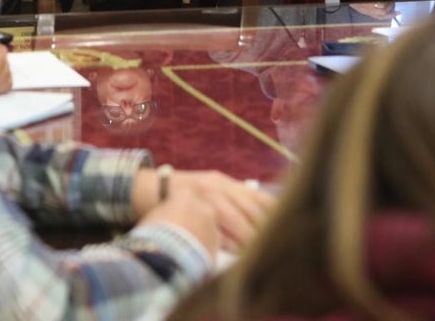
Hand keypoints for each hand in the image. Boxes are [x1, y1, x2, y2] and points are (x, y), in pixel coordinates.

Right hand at [132, 168, 273, 251]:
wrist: (146, 189)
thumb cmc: (182, 194)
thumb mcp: (209, 189)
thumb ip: (232, 200)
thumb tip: (261, 217)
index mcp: (223, 181)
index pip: (258, 196)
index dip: (274, 213)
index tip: (287, 228)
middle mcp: (216, 185)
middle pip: (249, 207)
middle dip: (264, 229)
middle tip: (276, 248)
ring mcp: (202, 195)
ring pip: (233, 217)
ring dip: (247, 237)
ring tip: (258, 253)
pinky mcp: (189, 207)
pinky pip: (213, 226)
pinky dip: (226, 240)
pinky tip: (234, 251)